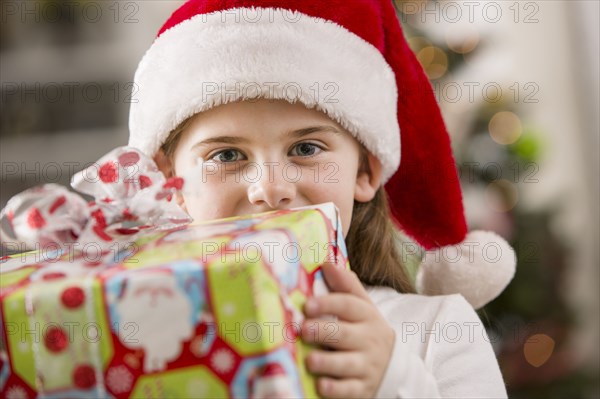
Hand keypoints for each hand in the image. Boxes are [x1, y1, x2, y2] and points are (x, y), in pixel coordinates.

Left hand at [301, 262, 394, 397]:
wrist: (390, 367)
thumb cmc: (364, 331)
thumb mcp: (362, 307)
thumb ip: (346, 286)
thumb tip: (327, 262)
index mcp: (367, 316)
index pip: (350, 305)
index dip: (329, 303)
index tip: (308, 304)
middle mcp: (369, 340)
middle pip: (345, 334)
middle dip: (324, 331)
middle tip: (304, 329)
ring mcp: (367, 366)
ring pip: (346, 364)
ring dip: (326, 362)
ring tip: (309, 360)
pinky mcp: (363, 389)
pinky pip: (349, 390)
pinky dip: (335, 389)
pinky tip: (321, 385)